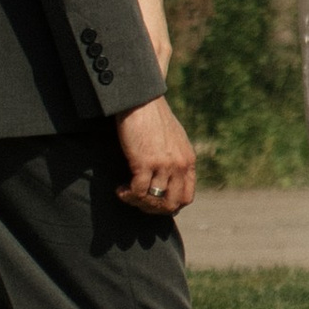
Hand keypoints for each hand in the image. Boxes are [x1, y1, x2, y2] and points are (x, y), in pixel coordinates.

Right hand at [115, 95, 198, 217]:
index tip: (154, 203)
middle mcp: (179, 165)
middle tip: (138, 202)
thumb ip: (175, 159)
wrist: (141, 99)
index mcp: (188, 161)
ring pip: (153, 200)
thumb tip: (167, 180)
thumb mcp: (173, 140)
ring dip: (137, 202)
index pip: (186, 197)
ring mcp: (164, 165)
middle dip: (153, 209)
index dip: (170, 205)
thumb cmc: (153, 117)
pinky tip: (120, 189)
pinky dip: (127, 194)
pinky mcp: (145, 162)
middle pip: (172, 204)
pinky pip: (138, 191)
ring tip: (126, 193)